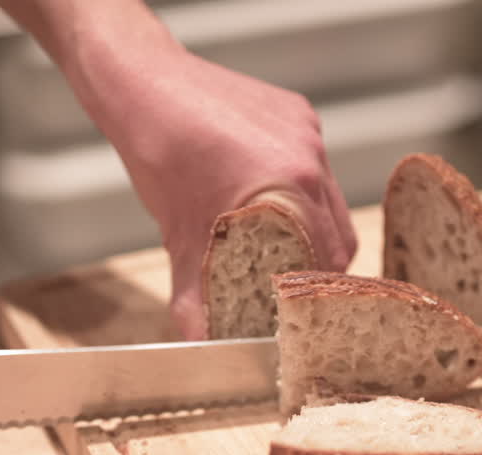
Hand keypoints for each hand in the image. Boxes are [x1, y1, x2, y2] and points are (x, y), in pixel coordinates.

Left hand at [100, 50, 357, 338]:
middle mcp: (309, 156)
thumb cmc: (157, 155)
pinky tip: (262, 196)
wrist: (142, 84)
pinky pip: (313, 164)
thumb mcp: (177, 237)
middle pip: (340, 232)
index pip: (328, 258)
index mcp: (290, 186)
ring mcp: (307, 131)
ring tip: (277, 244)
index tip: (298, 307)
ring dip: (310, 226)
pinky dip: (296, 188)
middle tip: (288, 285)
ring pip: (329, 198)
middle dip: (318, 264)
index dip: (315, 289)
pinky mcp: (297, 113)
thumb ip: (193, 296)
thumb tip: (200, 344)